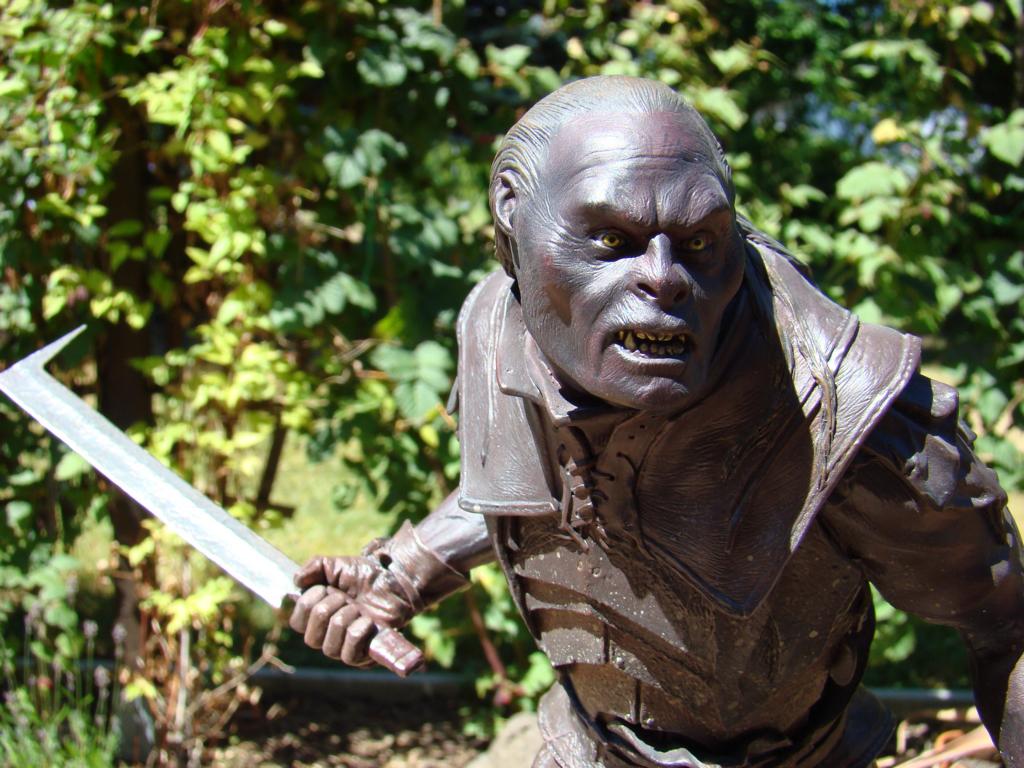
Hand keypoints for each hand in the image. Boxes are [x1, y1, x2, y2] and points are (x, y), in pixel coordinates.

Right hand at [288, 522, 468, 674]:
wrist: (393, 579)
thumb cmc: (364, 575)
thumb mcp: (335, 565)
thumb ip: (313, 567)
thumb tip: (297, 580)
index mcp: (317, 619)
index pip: (297, 623)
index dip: (308, 603)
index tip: (325, 588)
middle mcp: (328, 638)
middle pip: (312, 638)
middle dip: (329, 609)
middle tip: (347, 598)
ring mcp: (346, 649)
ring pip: (331, 647)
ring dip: (345, 619)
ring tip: (359, 608)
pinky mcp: (367, 655)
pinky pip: (351, 655)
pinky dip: (358, 633)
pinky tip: (368, 621)